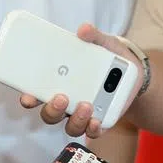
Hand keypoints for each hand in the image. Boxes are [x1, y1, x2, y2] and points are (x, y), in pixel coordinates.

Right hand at [18, 24, 141, 138]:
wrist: (135, 73)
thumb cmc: (110, 57)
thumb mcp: (103, 43)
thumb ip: (94, 36)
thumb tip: (84, 29)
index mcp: (58, 83)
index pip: (36, 93)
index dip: (28, 98)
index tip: (27, 97)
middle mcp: (66, 102)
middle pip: (49, 114)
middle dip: (52, 109)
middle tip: (61, 97)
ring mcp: (81, 114)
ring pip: (69, 126)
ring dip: (74, 119)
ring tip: (86, 105)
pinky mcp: (99, 122)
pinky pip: (91, 132)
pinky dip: (92, 129)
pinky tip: (97, 120)